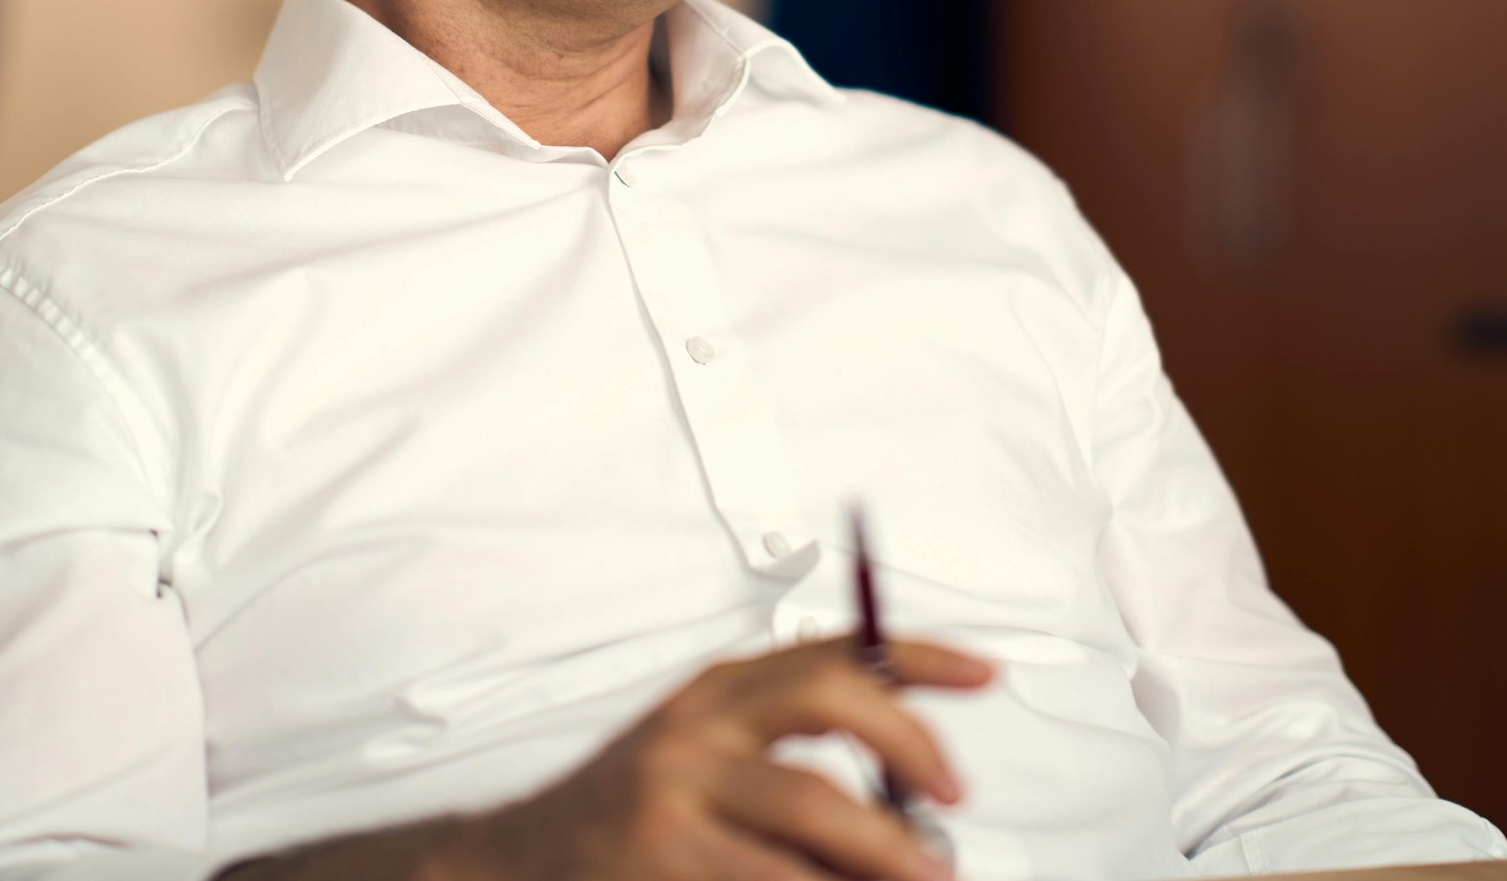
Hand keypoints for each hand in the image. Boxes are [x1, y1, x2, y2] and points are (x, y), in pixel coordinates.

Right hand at [458, 635, 994, 880]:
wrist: (523, 863)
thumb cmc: (636, 813)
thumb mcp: (708, 754)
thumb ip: (796, 753)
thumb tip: (918, 804)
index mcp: (718, 692)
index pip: (834, 650)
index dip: (918, 657)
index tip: (983, 673)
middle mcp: (696, 728)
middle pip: (828, 706)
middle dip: (910, 749)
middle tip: (954, 799)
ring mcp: (676, 796)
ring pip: (815, 810)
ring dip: (887, 850)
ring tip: (926, 877)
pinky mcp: (665, 862)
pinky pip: (776, 878)